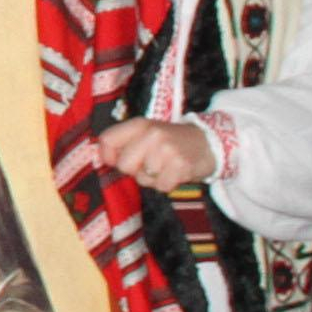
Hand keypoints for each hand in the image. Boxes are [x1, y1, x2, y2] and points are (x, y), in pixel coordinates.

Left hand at [93, 115, 218, 190]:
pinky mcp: (180, 165)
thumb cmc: (171, 142)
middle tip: (151, 163)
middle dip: (135, 170)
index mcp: (140, 124)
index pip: (107, 139)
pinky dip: (167, 184)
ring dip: (153, 178)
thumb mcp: (147, 134)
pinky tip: (176, 173)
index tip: (115, 160)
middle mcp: (152, 134)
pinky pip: (161, 186)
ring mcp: (167, 149)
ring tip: (166, 167)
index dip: (107, 155)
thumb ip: (125, 143)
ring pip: (143, 178)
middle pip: (123, 165)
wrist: (209, 143)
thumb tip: (103, 159)